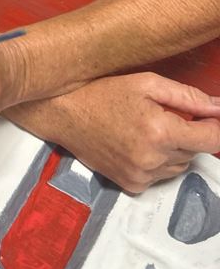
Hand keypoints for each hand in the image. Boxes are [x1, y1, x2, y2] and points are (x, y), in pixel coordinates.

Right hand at [13, 72, 219, 193]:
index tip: (207, 118)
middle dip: (187, 134)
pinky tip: (135, 144)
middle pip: (195, 151)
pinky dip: (156, 162)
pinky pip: (160, 176)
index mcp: (160, 131)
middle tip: (161, 116)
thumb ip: (188, 96)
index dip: (214, 126)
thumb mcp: (146, 83)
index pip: (212, 139)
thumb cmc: (102, 94)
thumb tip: (219, 107)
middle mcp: (153, 158)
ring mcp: (141, 175)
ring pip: (179, 165)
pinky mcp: (131, 185)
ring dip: (173, 149)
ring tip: (145, 130)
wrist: (63, 115)